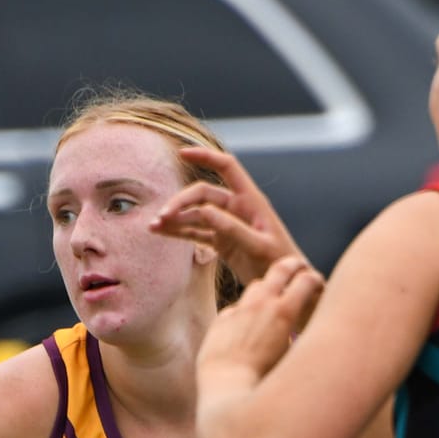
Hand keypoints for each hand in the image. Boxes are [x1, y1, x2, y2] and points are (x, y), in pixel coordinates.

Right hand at [151, 146, 307, 284]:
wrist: (285, 285)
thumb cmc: (279, 263)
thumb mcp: (259, 247)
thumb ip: (232, 229)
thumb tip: (204, 211)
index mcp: (251, 201)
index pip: (227, 168)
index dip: (206, 157)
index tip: (182, 153)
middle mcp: (237, 208)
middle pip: (202, 194)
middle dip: (181, 202)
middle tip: (162, 216)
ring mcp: (226, 224)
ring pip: (195, 214)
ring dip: (175, 219)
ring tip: (153, 227)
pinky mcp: (220, 241)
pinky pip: (195, 232)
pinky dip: (177, 232)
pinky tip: (160, 232)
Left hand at [197, 257, 323, 386]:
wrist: (226, 384)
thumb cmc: (263, 378)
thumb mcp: (291, 355)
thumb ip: (296, 336)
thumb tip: (301, 331)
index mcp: (284, 312)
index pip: (306, 281)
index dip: (315, 278)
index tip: (318, 283)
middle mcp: (262, 304)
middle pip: (279, 269)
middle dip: (292, 264)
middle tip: (298, 266)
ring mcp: (239, 309)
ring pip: (256, 285)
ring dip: (266, 287)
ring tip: (271, 297)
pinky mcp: (222, 319)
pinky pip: (237, 308)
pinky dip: (245, 312)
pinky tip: (245, 326)